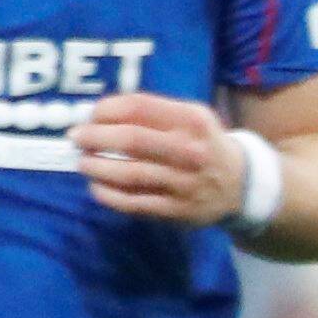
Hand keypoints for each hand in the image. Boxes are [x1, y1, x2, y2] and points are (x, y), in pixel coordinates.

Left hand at [71, 91, 246, 226]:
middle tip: (76, 138)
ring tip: (83, 163)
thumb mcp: (191, 116)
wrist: (241, 185)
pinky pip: (135, 203)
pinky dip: (109, 196)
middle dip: (95, 137)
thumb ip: (152, 112)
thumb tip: (100, 114)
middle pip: (132, 140)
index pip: (139, 107)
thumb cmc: (203, 143)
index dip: (107, 110)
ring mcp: (184, 183)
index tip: (91, 116)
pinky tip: (97, 188)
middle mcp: (190, 151)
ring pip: (130, 174)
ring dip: (97, 167)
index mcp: (192, 121)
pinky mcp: (177, 210)